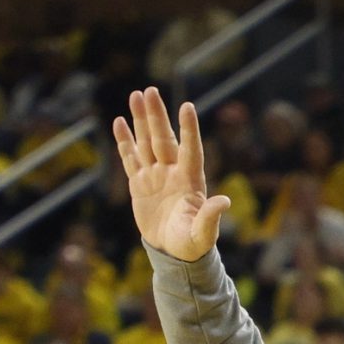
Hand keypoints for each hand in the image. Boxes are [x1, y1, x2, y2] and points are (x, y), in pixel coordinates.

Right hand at [113, 87, 231, 262]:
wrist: (174, 252)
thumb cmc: (193, 244)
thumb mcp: (203, 233)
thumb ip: (211, 217)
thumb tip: (224, 201)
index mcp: (190, 180)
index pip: (190, 149)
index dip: (189, 129)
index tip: (187, 106)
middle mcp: (172, 172)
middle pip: (163, 138)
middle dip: (156, 115)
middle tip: (150, 91)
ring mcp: (155, 176)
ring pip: (146, 142)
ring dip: (141, 120)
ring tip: (136, 95)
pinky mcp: (139, 183)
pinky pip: (130, 157)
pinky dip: (124, 141)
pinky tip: (119, 122)